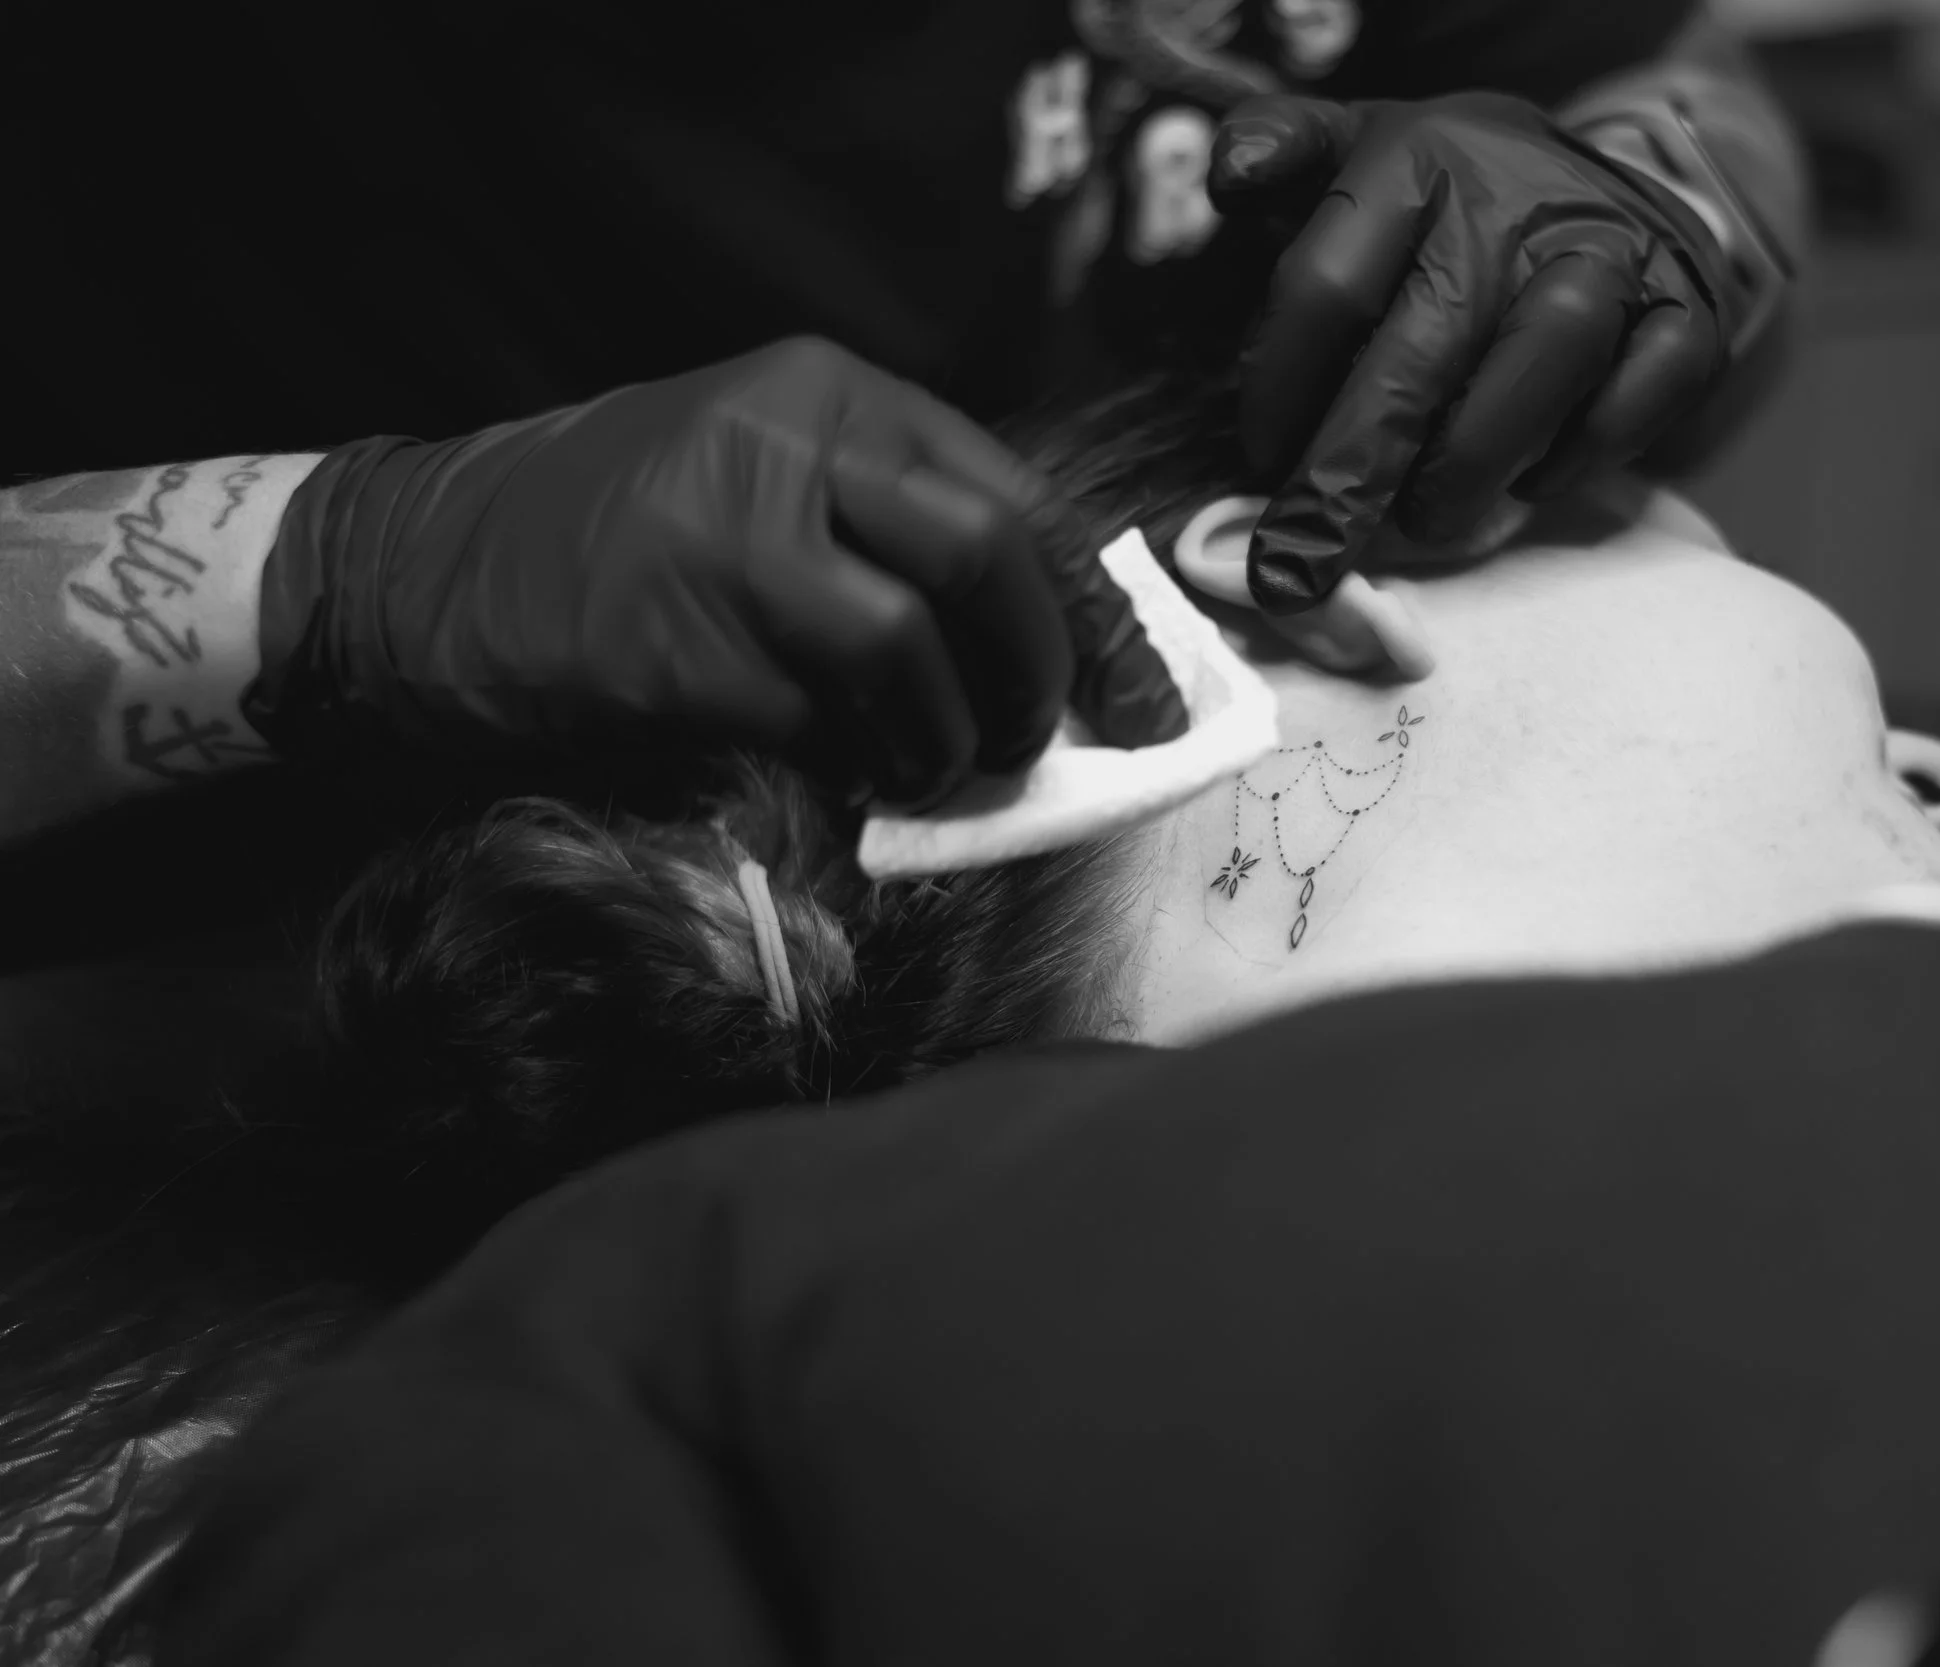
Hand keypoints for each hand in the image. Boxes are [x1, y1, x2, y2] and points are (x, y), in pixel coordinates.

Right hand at [246, 338, 1188, 807]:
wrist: (417, 569)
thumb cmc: (616, 532)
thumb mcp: (760, 470)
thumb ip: (893, 527)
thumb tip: (1051, 638)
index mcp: (830, 394)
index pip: (1018, 496)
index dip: (1099, 611)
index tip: (1149, 697)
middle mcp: (784, 445)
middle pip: (987, 558)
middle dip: (1042, 675)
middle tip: (1033, 742)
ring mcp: (723, 543)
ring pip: (912, 654)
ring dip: (948, 739)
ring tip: (929, 768)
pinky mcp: (673, 650)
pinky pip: (817, 729)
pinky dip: (853, 772)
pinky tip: (839, 777)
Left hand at [1208, 93, 1730, 613]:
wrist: (1611, 184)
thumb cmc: (1452, 202)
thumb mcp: (1359, 146)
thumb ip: (1279, 151)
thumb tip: (1228, 175)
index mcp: (1417, 158)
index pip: (1329, 286)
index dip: (1282, 391)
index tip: (1260, 462)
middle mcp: (1518, 198)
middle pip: (1421, 350)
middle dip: (1350, 473)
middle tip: (1304, 557)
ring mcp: (1614, 253)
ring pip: (1541, 365)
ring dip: (1470, 466)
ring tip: (1426, 522)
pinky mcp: (1687, 312)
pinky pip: (1633, 401)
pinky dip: (1578, 456)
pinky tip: (1528, 483)